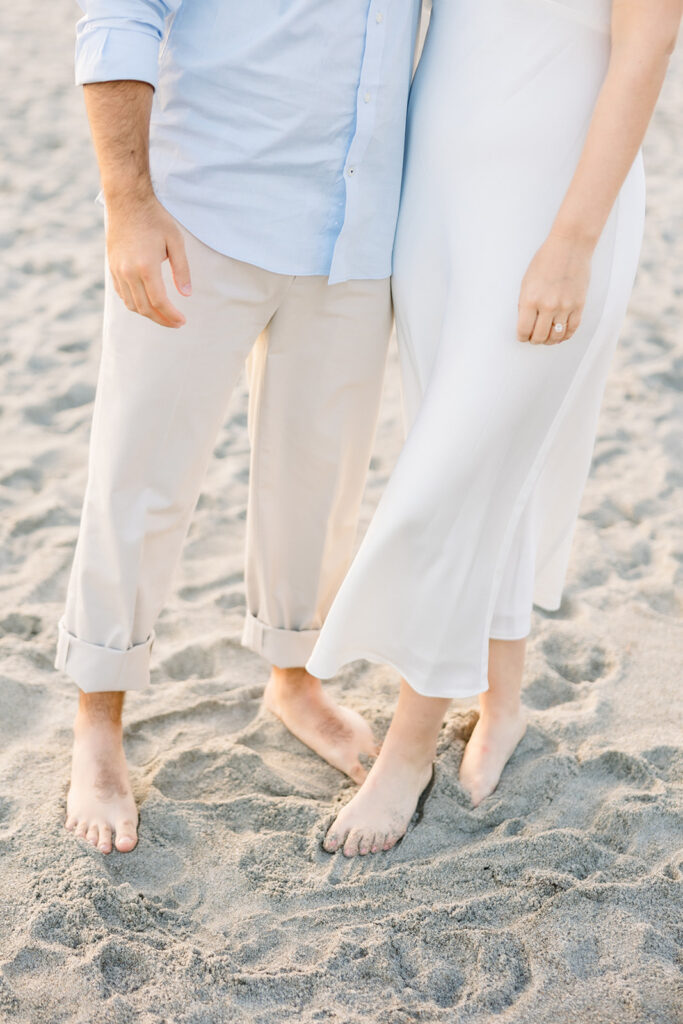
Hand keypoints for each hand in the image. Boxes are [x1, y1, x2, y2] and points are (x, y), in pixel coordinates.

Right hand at [105, 193, 191, 327]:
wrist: (127, 201)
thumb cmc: (155, 218)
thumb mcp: (176, 241)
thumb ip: (182, 270)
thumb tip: (186, 294)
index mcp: (146, 267)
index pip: (159, 302)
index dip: (171, 316)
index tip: (183, 321)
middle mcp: (128, 272)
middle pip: (145, 308)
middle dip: (162, 320)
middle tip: (176, 323)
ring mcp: (117, 271)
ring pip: (132, 304)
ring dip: (148, 314)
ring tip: (163, 315)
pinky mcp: (112, 267)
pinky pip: (122, 294)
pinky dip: (134, 304)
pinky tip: (147, 304)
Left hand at [517, 232, 592, 345]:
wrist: (570, 246)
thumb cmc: (546, 260)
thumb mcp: (526, 282)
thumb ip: (525, 304)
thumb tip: (526, 324)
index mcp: (530, 299)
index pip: (524, 330)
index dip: (522, 337)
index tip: (522, 336)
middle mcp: (547, 306)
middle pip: (540, 337)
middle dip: (534, 340)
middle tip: (534, 337)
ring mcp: (565, 306)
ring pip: (556, 336)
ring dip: (550, 340)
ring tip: (547, 337)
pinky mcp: (579, 305)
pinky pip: (572, 329)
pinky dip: (565, 335)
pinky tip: (561, 333)